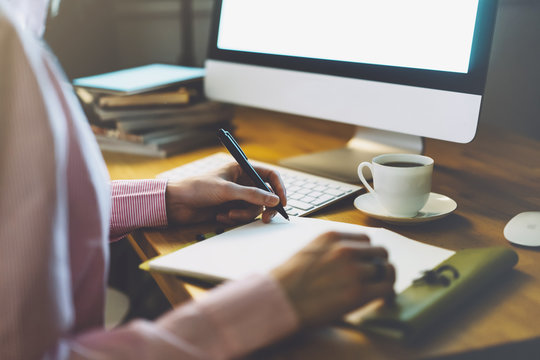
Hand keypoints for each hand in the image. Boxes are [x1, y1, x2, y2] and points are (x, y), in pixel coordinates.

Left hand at [165, 162, 286, 224]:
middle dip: (264, 207)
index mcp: (241, 169)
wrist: (176, 203)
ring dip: (243, 214)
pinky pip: (242, 216)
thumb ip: (253, 195)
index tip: (282, 202)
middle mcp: (241, 181)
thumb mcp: (227, 190)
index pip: (269, 175)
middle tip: (266, 219)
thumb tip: (275, 200)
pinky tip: (219, 216)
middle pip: (265, 195)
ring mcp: (236, 196)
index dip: (279, 188)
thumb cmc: (198, 188)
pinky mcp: (229, 208)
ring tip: (228, 214)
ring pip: (253, 208)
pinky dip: (233, 218)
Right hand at [271, 232, 394, 327]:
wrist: (279, 299)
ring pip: (385, 269)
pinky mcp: (358, 292)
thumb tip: (348, 257)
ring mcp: (353, 270)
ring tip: (380, 288)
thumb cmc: (288, 280)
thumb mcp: (309, 251)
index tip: (367, 262)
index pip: (365, 239)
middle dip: (378, 263)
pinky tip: (383, 298)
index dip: (368, 252)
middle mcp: (345, 250)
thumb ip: (330, 249)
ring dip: (383, 279)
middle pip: (379, 252)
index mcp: (332, 237)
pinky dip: (388, 293)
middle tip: (376, 276)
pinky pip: (387, 287)